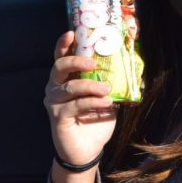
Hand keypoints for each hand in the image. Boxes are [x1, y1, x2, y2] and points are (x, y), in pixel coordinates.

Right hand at [43, 31, 117, 167]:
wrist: (87, 150)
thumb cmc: (94, 120)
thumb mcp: (104, 97)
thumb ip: (108, 82)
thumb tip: (128, 64)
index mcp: (65, 78)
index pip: (60, 56)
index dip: (64, 44)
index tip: (72, 33)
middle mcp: (55, 87)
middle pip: (59, 66)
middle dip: (76, 61)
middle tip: (92, 63)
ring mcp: (53, 102)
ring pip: (70, 86)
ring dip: (90, 85)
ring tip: (107, 89)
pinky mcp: (57, 116)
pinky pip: (75, 105)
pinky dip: (92, 102)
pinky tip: (106, 103)